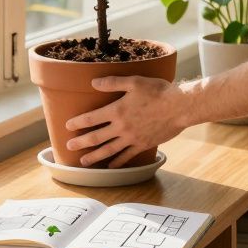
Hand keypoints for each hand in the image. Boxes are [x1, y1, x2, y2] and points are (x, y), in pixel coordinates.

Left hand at [63, 76, 186, 167]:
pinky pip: (127, 156)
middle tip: (69, 147)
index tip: (68, 126)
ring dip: (94, 156)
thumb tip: (93, 82)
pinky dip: (117, 162)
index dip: (78, 122)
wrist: (179, 106)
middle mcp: (121, 127)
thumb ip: (112, 83)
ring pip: (108, 150)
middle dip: (81, 143)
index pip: (91, 118)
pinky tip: (110, 166)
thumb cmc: (158, 91)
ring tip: (84, 162)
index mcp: (117, 110)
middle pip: (96, 137)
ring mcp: (132, 138)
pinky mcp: (143, 145)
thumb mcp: (134, 81)